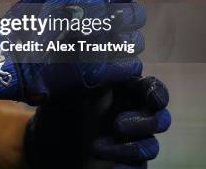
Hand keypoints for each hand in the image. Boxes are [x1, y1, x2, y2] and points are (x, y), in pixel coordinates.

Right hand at [0, 0, 144, 102]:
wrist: (8, 58)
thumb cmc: (23, 23)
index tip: (114, 2)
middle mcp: (98, 19)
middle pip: (134, 15)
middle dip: (128, 19)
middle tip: (115, 26)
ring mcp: (101, 47)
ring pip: (135, 43)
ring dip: (126, 44)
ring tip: (112, 47)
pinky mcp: (100, 73)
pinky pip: (129, 66)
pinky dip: (124, 66)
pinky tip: (111, 65)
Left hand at [23, 75, 171, 167]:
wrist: (46, 145)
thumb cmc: (58, 107)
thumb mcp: (64, 86)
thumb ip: (83, 67)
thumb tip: (95, 48)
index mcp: (123, 90)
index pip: (149, 87)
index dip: (154, 92)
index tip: (151, 98)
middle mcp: (132, 114)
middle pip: (160, 117)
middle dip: (146, 122)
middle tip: (118, 126)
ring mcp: (132, 141)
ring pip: (150, 146)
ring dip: (127, 149)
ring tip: (94, 148)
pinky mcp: (127, 164)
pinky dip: (126, 168)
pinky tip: (109, 167)